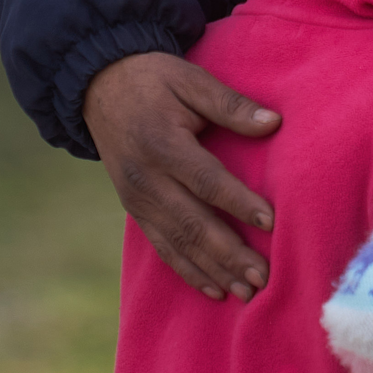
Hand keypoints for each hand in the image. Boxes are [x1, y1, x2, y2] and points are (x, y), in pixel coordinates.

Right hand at [82, 52, 281, 301]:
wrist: (100, 86)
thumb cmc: (156, 79)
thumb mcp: (192, 80)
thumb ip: (230, 104)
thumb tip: (272, 122)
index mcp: (162, 145)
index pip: (206, 180)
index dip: (239, 202)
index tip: (272, 222)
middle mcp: (145, 180)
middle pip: (192, 224)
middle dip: (228, 254)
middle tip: (262, 277)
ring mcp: (136, 200)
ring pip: (177, 243)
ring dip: (212, 271)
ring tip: (244, 293)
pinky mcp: (134, 210)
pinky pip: (162, 246)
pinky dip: (187, 270)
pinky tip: (213, 289)